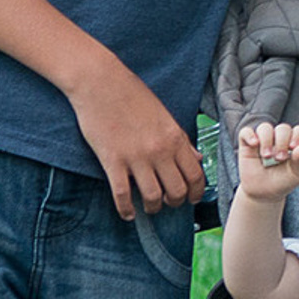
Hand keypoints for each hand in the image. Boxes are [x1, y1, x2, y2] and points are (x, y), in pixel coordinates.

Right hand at [73, 60, 203, 219]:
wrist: (101, 84)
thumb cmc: (133, 97)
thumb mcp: (165, 117)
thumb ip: (181, 140)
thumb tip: (197, 159)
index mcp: (176, 138)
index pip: (195, 175)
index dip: (197, 192)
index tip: (193, 199)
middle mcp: (160, 151)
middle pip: (177, 190)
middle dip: (175, 202)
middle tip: (169, 204)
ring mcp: (136, 157)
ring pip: (153, 196)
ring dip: (153, 207)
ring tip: (150, 208)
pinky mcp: (112, 161)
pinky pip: (122, 194)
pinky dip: (126, 209)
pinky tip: (128, 214)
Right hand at [236, 120, 298, 201]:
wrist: (264, 193)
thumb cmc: (283, 181)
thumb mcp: (296, 174)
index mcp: (294, 143)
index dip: (298, 135)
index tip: (294, 147)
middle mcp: (279, 139)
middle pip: (283, 128)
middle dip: (282, 142)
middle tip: (280, 158)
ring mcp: (263, 140)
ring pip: (265, 128)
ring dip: (267, 140)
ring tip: (267, 156)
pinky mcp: (247, 145)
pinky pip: (246, 132)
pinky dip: (250, 135)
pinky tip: (254, 144)